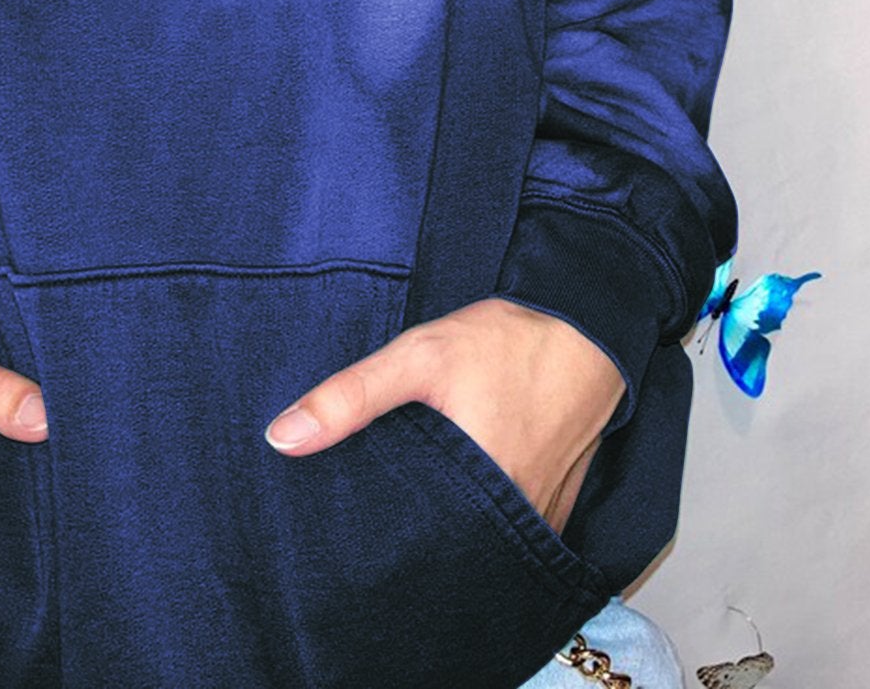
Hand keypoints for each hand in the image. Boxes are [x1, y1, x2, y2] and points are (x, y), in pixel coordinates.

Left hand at [261, 297, 624, 534]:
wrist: (587, 324)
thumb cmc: (509, 341)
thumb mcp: (418, 357)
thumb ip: (350, 397)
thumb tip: (282, 437)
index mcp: (480, 492)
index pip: (414, 543)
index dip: (379, 538)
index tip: (346, 531)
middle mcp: (517, 517)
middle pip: (449, 545)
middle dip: (413, 534)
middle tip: (375, 515)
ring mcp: (544, 515)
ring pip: (482, 538)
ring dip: (453, 525)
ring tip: (414, 504)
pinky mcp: (559, 503)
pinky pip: (514, 528)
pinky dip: (486, 516)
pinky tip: (460, 492)